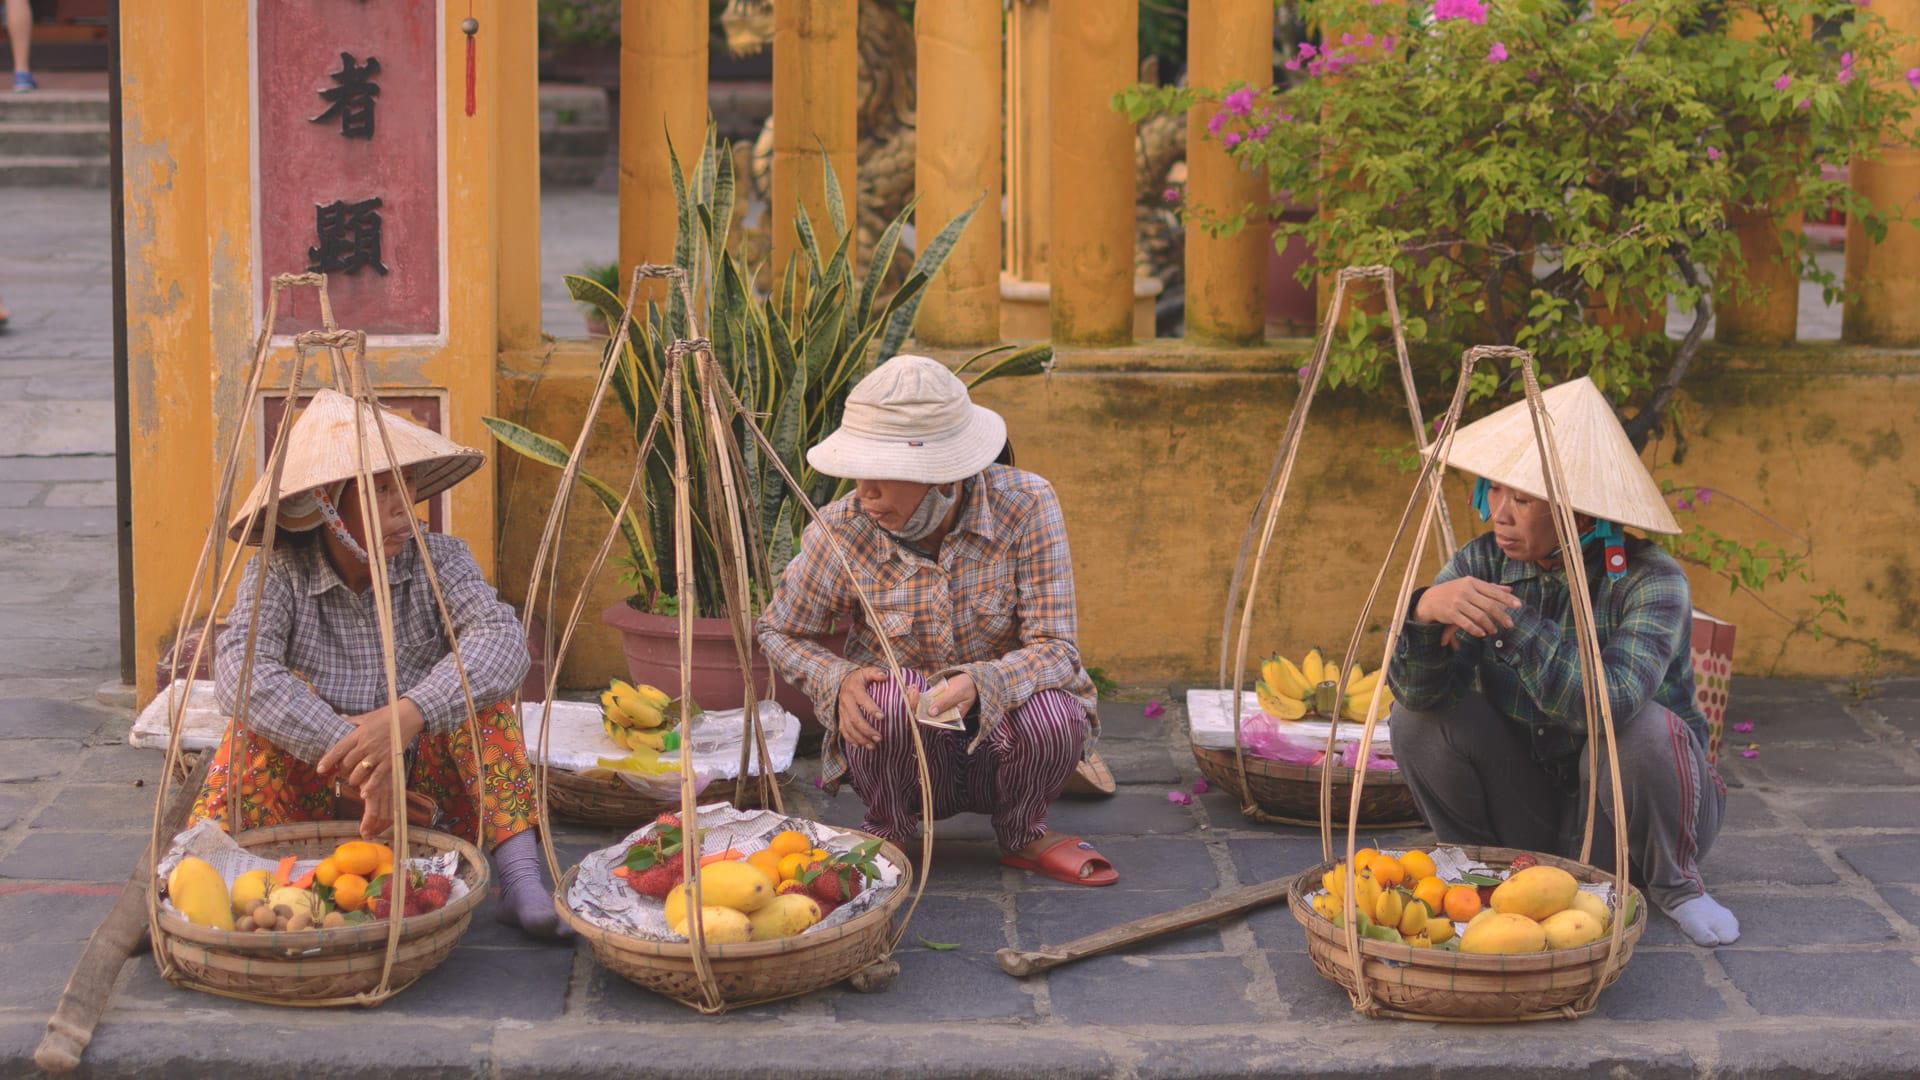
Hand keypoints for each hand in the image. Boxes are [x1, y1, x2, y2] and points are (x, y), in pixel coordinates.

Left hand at [317, 700, 425, 839]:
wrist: (408, 716)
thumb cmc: (387, 715)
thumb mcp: (367, 716)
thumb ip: (352, 720)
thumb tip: (341, 718)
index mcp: (359, 734)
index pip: (339, 749)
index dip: (328, 760)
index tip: (320, 770)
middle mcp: (366, 745)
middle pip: (347, 763)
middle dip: (342, 771)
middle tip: (342, 772)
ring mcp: (378, 754)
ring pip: (359, 773)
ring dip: (353, 779)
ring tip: (353, 779)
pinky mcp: (390, 760)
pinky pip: (377, 777)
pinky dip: (370, 787)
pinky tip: (364, 794)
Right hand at [836, 667, 888, 750]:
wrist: (841, 683)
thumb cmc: (859, 679)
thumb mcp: (866, 672)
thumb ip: (875, 673)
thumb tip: (884, 677)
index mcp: (854, 689)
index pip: (863, 700)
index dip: (872, 709)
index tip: (882, 717)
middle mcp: (846, 701)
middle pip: (855, 718)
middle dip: (867, 730)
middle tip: (880, 738)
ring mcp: (842, 711)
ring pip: (849, 727)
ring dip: (860, 738)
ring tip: (873, 746)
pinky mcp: (840, 718)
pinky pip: (843, 731)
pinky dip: (850, 740)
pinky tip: (860, 747)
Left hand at [906, 672, 977, 724]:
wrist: (971, 679)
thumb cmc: (967, 687)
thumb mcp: (957, 694)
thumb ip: (945, 703)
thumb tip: (931, 713)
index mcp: (951, 719)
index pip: (934, 724)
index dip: (923, 718)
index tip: (916, 710)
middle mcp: (943, 716)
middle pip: (925, 716)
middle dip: (916, 706)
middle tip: (913, 692)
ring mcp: (938, 707)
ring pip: (922, 708)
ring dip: (915, 699)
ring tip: (913, 688)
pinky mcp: (935, 700)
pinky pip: (924, 700)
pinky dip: (918, 694)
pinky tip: (915, 687)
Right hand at [1414, 577, 1521, 638]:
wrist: (1429, 599)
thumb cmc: (1454, 591)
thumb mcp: (1470, 586)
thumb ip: (1490, 588)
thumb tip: (1509, 589)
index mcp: (1471, 582)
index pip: (1493, 591)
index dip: (1506, 599)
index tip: (1518, 606)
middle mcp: (1465, 590)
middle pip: (1489, 605)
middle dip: (1501, 616)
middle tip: (1510, 624)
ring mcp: (1457, 602)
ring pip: (1479, 616)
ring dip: (1489, 625)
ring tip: (1494, 631)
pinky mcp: (1450, 614)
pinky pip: (1467, 624)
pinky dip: (1476, 630)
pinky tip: (1482, 634)